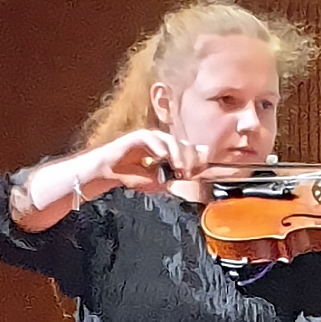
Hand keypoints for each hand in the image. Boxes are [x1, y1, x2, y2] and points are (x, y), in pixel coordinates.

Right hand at [88, 131, 211, 193]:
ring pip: (171, 140)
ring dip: (178, 154)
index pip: (190, 153)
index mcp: (169, 154)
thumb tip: (194, 185)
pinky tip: (163, 157)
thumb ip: (175, 181)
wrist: (109, 174)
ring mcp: (152, 138)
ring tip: (179, 167)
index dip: (201, 159)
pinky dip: (160, 146)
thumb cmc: (131, 177)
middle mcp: (163, 144)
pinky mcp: (138, 136)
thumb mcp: (158, 183)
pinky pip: (153, 136)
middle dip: (190, 158)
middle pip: (185, 145)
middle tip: (190, 172)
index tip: (212, 168)